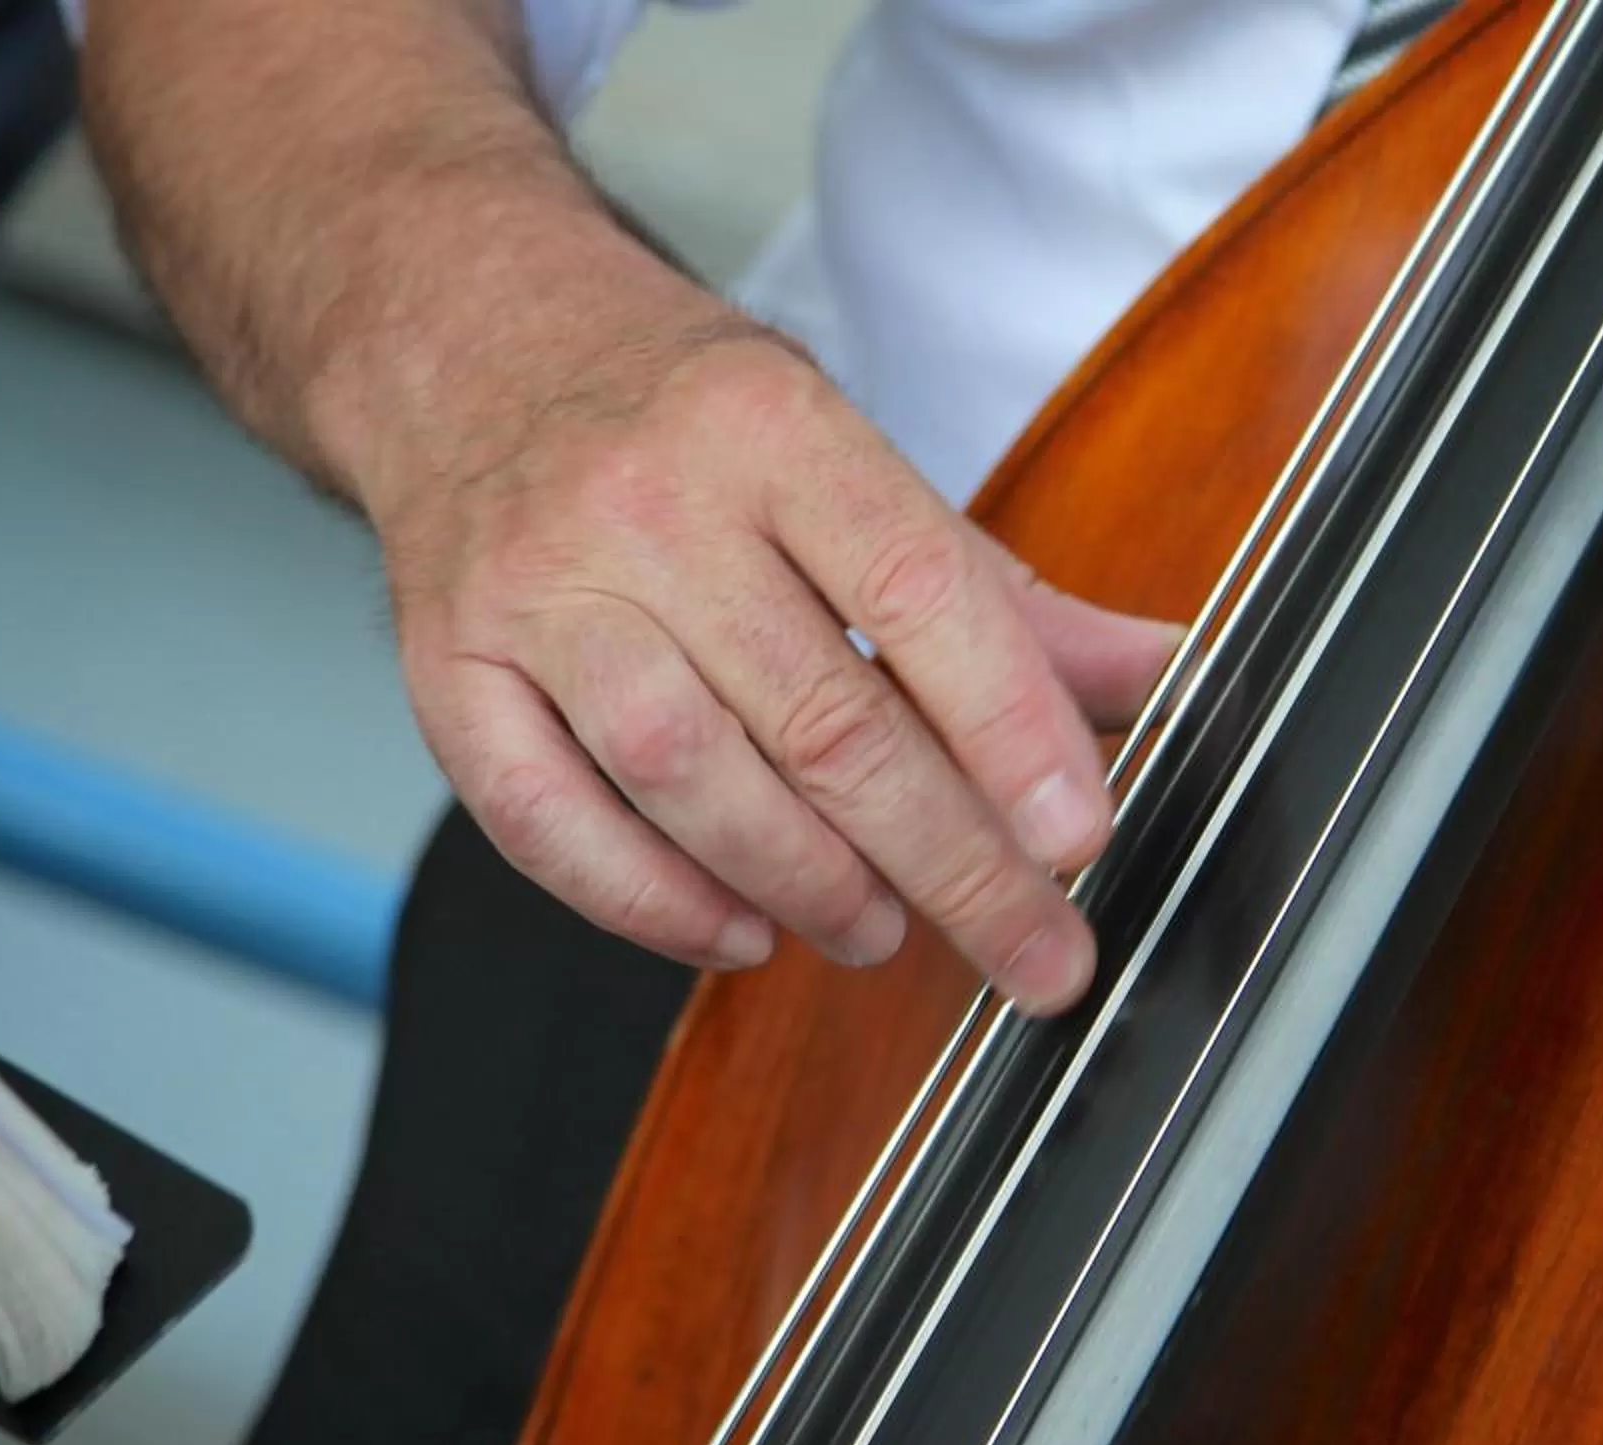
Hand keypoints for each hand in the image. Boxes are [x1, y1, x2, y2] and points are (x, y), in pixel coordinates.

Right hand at [358, 253, 1176, 1015]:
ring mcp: (534, 589)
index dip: (1010, 728)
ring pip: (686, 776)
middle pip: (819, 718)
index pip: (917, 590)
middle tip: (1033, 951)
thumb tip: (1157, 676)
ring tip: (881, 931)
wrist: (465, 337)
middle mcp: (646, 504)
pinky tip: (737, 933)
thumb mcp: (849, 457)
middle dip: (949, 860)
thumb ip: (998, 594)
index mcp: (772, 430)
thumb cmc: (682, 415)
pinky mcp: (446, 667)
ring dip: (807, 883)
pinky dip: (649, 902)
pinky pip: (541, 819)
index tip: (1079, 836)